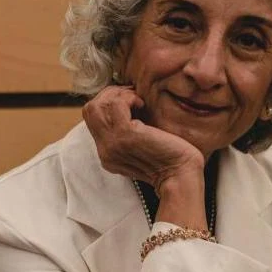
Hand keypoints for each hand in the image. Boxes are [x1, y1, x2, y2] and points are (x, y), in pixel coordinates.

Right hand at [81, 85, 203, 191]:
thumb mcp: (143, 147)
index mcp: (108, 154)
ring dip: (119, 95)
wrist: (181, 177)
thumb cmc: (172, 160)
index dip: (109, 103)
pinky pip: (115, 105)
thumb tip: (132, 106)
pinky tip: (143, 104)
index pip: (93, 119)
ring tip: (138, 101)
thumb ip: (131, 134)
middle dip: (110, 94)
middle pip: (90, 110)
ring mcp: (113, 144)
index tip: (131, 100)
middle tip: (132, 96)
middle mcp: (105, 151)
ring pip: (98, 106)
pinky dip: (128, 98)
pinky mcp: (125, 136)